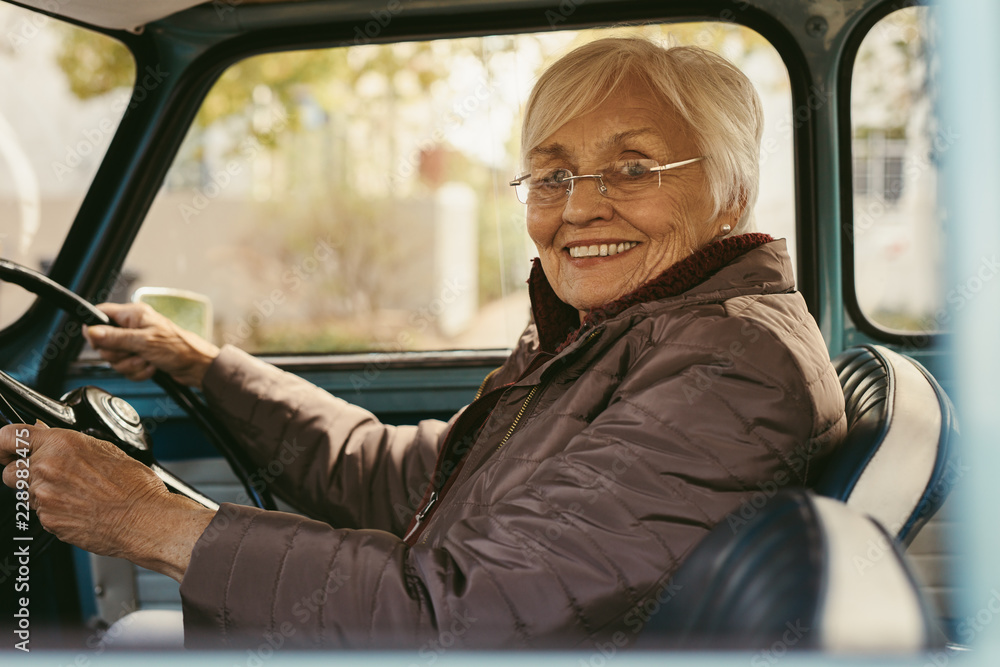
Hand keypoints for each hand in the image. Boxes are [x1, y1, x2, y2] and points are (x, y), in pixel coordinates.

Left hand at [0, 424, 215, 581]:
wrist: (144, 518)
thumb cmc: (135, 486)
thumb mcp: (106, 450)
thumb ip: (69, 444)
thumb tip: (49, 438)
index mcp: (61, 445)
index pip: (9, 436)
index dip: (4, 442)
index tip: (6, 447)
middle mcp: (46, 469)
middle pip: (10, 470)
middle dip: (23, 472)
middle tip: (47, 474)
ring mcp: (44, 497)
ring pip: (25, 494)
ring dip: (42, 492)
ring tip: (75, 493)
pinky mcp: (48, 521)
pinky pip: (41, 513)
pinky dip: (54, 510)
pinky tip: (79, 507)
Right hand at [84, 302, 220, 388]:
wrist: (197, 366)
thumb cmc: (179, 348)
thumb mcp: (144, 342)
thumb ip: (116, 337)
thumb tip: (91, 332)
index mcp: (133, 315)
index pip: (101, 314)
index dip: (95, 329)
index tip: (99, 342)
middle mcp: (133, 327)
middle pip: (104, 342)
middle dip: (118, 354)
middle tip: (134, 353)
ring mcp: (136, 344)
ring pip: (115, 359)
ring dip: (130, 365)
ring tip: (147, 360)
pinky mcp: (140, 358)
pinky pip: (127, 368)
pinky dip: (138, 371)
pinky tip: (151, 367)